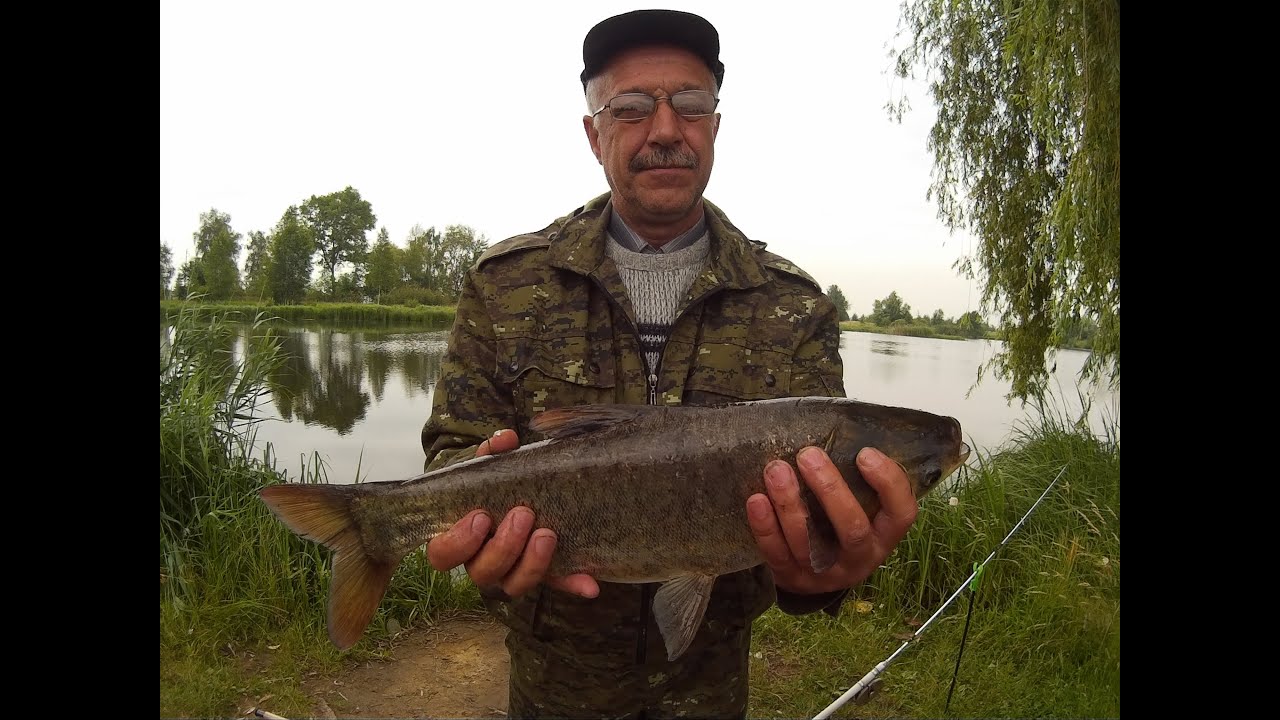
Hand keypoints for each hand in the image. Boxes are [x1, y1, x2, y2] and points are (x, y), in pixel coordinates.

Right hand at [425, 429, 599, 599]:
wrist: (519, 495)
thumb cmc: (494, 486)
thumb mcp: (490, 468)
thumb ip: (493, 453)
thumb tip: (505, 438)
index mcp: (458, 539)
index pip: (442, 555)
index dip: (458, 542)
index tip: (481, 516)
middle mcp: (481, 562)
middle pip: (483, 572)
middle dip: (503, 547)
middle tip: (523, 514)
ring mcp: (511, 573)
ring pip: (514, 584)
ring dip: (532, 564)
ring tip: (547, 533)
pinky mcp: (542, 575)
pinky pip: (556, 584)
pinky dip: (572, 584)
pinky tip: (589, 583)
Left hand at [745, 446, 918, 594]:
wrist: (815, 576)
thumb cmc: (838, 527)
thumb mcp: (860, 508)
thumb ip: (855, 481)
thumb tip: (837, 429)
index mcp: (884, 536)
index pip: (901, 513)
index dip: (888, 483)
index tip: (864, 453)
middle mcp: (860, 558)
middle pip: (852, 528)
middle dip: (830, 489)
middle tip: (808, 455)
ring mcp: (825, 573)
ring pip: (809, 542)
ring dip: (790, 503)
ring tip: (775, 469)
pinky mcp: (793, 579)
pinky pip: (777, 554)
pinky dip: (765, 526)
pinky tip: (756, 500)